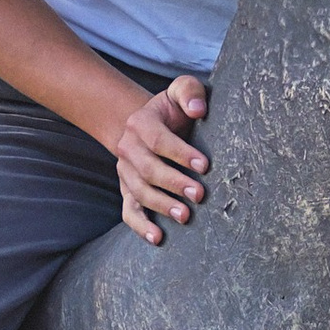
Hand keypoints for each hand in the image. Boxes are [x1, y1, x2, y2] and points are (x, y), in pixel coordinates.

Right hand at [117, 75, 211, 241]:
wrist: (149, 126)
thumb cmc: (173, 111)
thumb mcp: (181, 91)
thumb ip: (190, 92)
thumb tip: (198, 109)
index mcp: (141, 123)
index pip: (159, 140)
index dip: (181, 153)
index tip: (204, 165)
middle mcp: (129, 148)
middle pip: (148, 169)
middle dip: (174, 183)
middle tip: (200, 194)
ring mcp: (126, 172)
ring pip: (139, 192)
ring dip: (162, 206)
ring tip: (186, 216)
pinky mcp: (127, 191)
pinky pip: (129, 211)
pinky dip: (141, 226)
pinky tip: (157, 238)